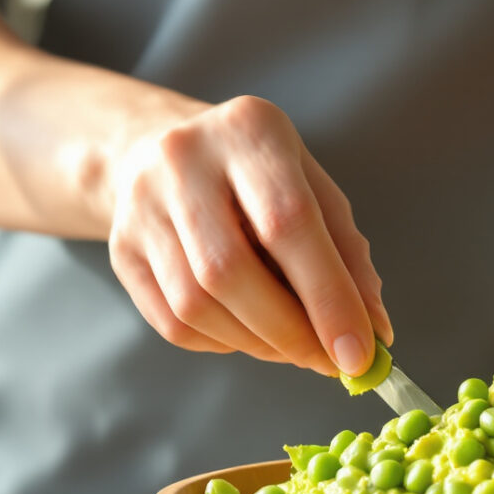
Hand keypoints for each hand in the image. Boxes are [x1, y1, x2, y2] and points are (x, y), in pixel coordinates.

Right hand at [104, 95, 391, 375]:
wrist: (161, 150)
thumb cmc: (258, 177)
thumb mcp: (313, 190)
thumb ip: (347, 256)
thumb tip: (374, 333)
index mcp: (248, 130)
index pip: (289, 223)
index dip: (327, 297)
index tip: (359, 354)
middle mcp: (183, 159)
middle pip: (230, 270)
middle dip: (289, 332)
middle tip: (327, 363)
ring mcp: (141, 205)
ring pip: (196, 304)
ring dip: (256, 343)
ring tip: (291, 346)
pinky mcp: (119, 249)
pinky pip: (172, 323)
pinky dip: (222, 343)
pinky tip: (246, 332)